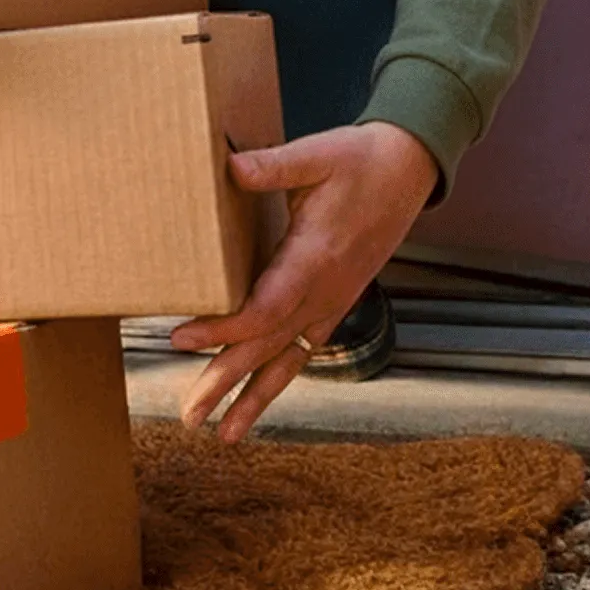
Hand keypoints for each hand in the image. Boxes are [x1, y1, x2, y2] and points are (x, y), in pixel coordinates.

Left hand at [167, 122, 436, 441]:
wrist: (409, 170)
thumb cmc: (360, 160)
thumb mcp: (317, 154)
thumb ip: (273, 166)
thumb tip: (230, 166)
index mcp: (315, 258)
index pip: (263, 309)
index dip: (222, 330)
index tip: (180, 338)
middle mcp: (325, 292)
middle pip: (268, 348)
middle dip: (226, 383)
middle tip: (190, 416)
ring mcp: (333, 302)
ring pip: (288, 361)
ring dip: (254, 398)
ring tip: (224, 434)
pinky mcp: (336, 303)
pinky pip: (304, 350)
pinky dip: (279, 378)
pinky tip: (258, 400)